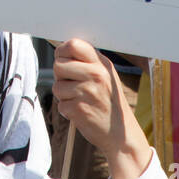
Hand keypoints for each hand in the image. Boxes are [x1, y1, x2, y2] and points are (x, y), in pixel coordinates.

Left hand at [52, 39, 151, 178]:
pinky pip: (60, 105)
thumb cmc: (110, 102)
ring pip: (57, 87)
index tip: (64, 60)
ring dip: (63, 95)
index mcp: (101, 64)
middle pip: (59, 65)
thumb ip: (89, 62)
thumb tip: (63, 49)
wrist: (121, 134)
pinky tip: (81, 111)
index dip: (62, 51)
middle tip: (72, 84)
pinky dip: (67, 110)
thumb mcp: (107, 76)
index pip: (73, 45)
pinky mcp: (79, 110)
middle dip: (60, 76)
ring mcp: (87, 92)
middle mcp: (95, 75)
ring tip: (79, 100)